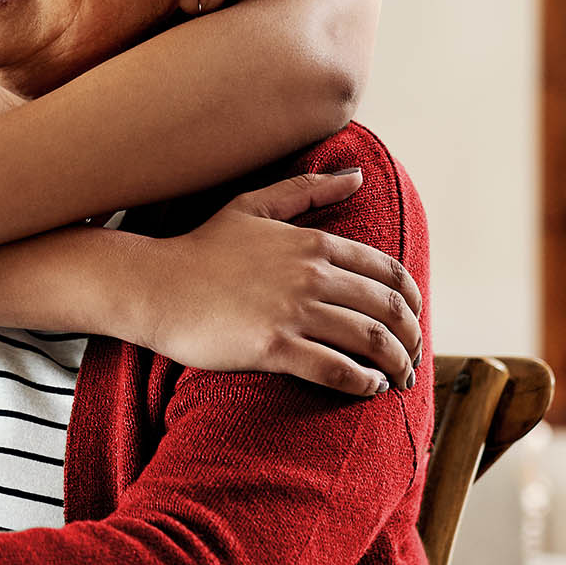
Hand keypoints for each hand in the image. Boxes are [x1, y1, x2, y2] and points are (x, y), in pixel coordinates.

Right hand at [121, 170, 422, 396]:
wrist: (152, 285)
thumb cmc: (200, 248)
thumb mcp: (254, 206)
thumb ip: (307, 191)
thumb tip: (357, 176)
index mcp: (313, 243)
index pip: (387, 272)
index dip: (412, 301)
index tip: (413, 321)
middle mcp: (311, 274)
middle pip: (388, 309)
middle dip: (411, 338)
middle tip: (412, 358)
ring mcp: (292, 311)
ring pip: (369, 340)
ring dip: (395, 364)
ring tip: (398, 379)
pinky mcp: (273, 347)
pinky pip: (335, 369)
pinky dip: (362, 382)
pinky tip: (367, 388)